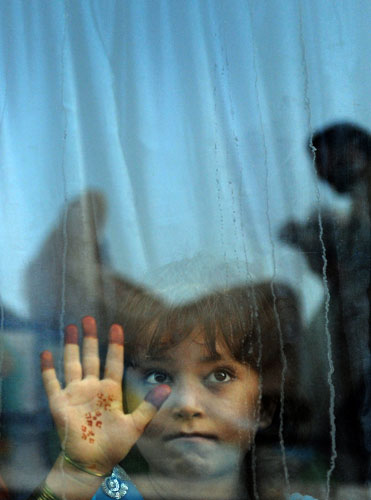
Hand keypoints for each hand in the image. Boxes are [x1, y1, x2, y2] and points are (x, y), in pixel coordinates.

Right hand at [41, 316, 170, 474]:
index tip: (117, 326)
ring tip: (71, 327)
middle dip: (90, 338)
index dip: (115, 344)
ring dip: (71, 346)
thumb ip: (150, 405)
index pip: (113, 362)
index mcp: (110, 391)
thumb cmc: (114, 445)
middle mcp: (92, 388)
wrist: (92, 464)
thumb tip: (168, 386)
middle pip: (91, 357)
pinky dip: (48, 369)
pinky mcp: (59, 404)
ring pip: (72, 364)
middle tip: (89, 318)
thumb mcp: (136, 425)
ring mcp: (75, 394)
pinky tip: (46, 353)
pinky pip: (52, 383)